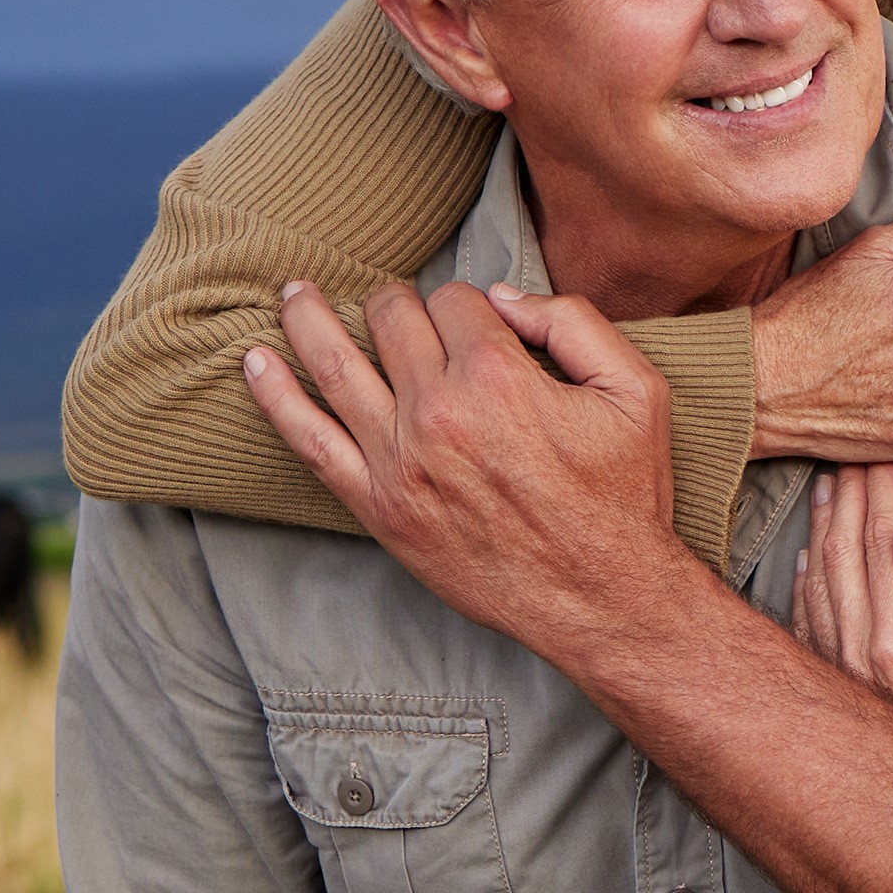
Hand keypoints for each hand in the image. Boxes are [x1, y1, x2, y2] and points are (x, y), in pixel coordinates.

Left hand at [245, 278, 679, 646]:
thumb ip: (575, 322)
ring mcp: (401, 461)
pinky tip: (254, 362)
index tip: (485, 328)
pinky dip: (276, 397)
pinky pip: (310, 440)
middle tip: (402, 311)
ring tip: (293, 295)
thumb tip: (503, 296)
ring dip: (308, 319)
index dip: (471, 305)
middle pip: (393, 321)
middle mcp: (440, 412)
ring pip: (335, 363)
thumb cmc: (622, 496)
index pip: (457, 300)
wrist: (602, 597)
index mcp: (501, 376)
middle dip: (398, 305)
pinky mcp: (379, 505)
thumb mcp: (638, 391)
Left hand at [789, 462, 892, 759]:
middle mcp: (853, 648)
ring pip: (816, 575)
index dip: (882, 493)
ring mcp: (833, 663)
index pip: (882, 543)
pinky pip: (804, 612)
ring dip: (821, 524)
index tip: (884, 455)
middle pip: (842, 550)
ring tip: (826, 483)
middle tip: (850, 451)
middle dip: (847, 494)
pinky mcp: (826, 675)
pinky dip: (804, 572)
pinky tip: (808, 549)